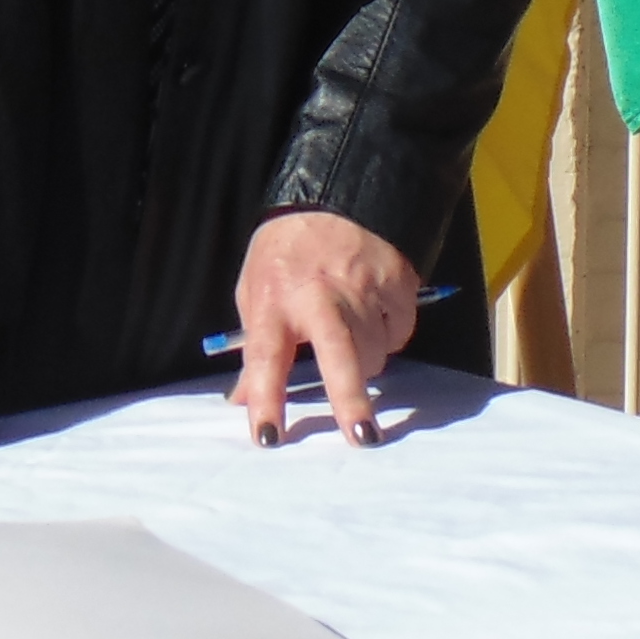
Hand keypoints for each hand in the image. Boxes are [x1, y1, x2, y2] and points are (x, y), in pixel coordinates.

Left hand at [227, 208, 427, 448]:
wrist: (330, 200)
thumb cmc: (283, 257)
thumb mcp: (254, 294)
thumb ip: (254, 348)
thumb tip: (240, 399)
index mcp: (274, 300)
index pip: (265, 357)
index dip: (266, 399)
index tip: (268, 438)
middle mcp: (320, 295)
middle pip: (339, 354)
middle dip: (351, 399)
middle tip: (361, 438)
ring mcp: (363, 287)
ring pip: (374, 353)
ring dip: (364, 362)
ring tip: (348, 337)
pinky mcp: (397, 281)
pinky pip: (399, 332)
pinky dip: (388, 334)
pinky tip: (372, 315)